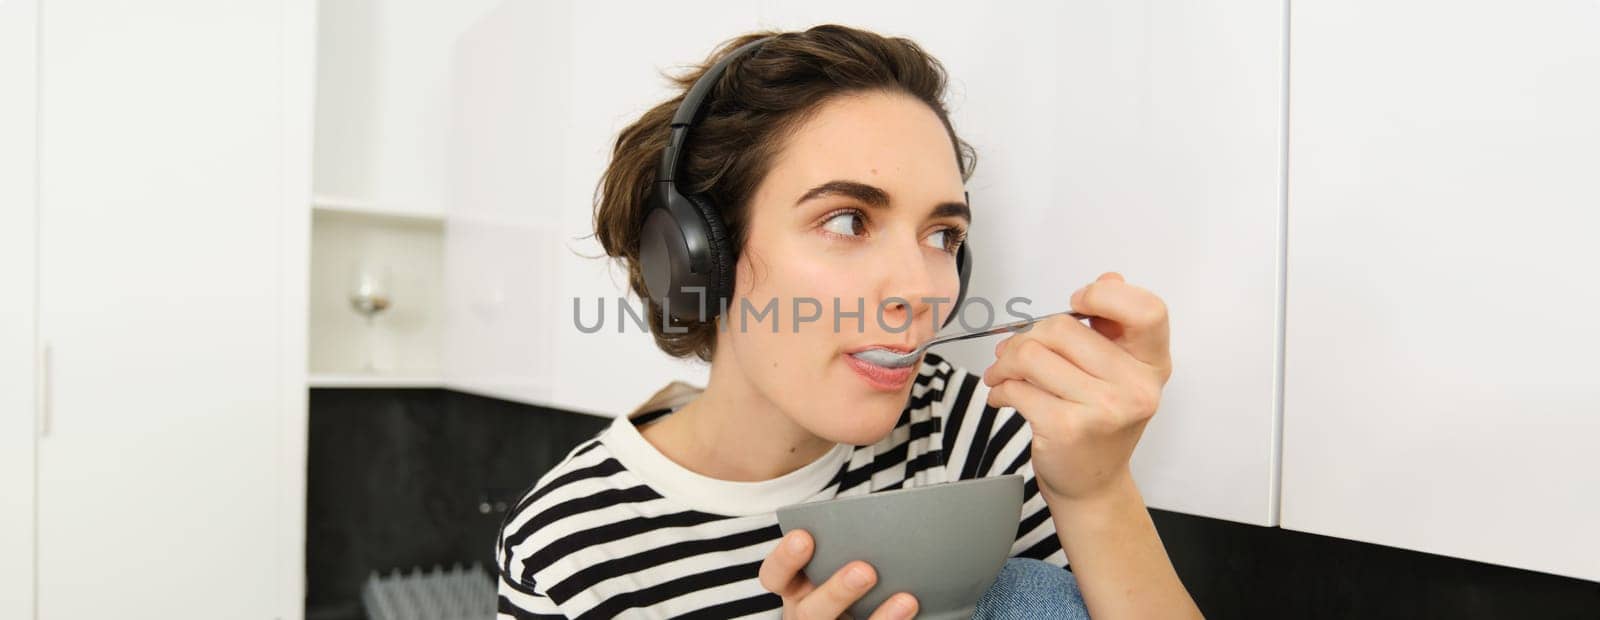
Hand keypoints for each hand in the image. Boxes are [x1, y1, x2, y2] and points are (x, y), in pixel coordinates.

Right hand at [758, 529, 918, 618]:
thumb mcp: (838, 563)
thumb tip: (885, 524)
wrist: (861, 605)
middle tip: (865, 570)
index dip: (786, 559)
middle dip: (837, 592)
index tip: (804, 537)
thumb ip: (848, 549)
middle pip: (810, 612)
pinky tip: (912, 608)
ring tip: (906, 600)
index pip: (774, 576)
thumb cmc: (851, 571)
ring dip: (879, 618)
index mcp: (794, 588)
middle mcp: (806, 615)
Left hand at [982, 271, 1172, 501]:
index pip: (1147, 311)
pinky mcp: (1067, 428)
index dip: (1106, 297)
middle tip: (1015, 352)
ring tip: (1003, 374)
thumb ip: (1113, 326)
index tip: (1076, 304)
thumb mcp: (1117, 373)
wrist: (1093, 484)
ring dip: (1005, 363)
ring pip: (1032, 355)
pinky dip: (1000, 389)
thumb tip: (1109, 279)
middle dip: (1027, 336)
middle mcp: (1136, 387)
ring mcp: (1103, 409)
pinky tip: (1003, 396)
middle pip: (1064, 328)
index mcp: (1151, 364)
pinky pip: (1016, 388)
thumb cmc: (1100, 424)